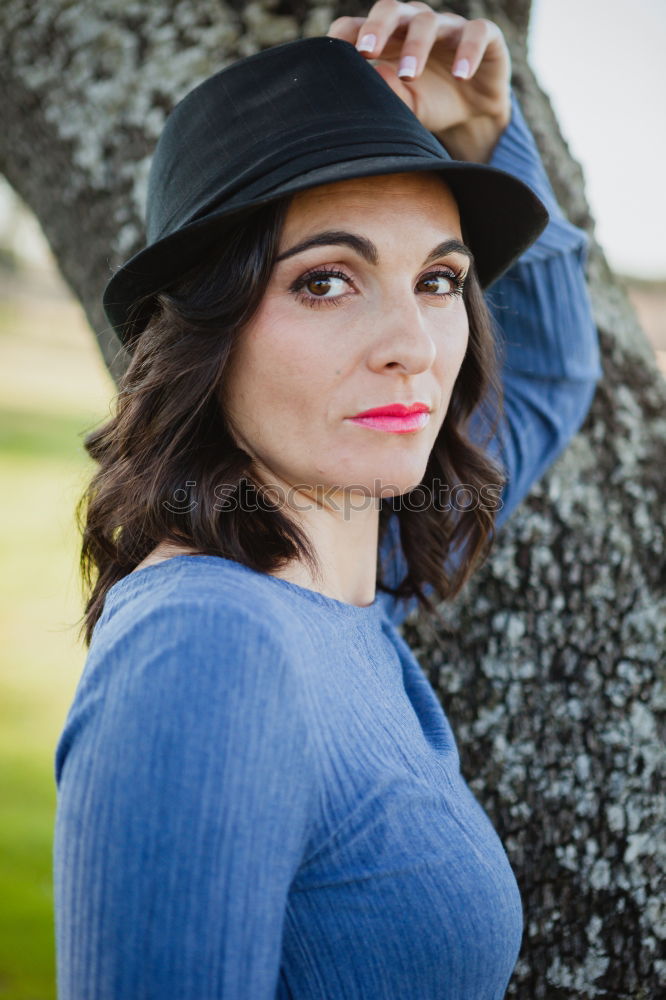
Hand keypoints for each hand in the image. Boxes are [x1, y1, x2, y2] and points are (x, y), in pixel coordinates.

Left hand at [326, 0, 511, 162]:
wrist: (473, 113)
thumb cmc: (431, 103)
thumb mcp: (408, 107)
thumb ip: (390, 95)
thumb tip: (374, 76)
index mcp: (387, 39)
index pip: (358, 26)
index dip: (345, 36)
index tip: (333, 59)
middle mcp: (414, 24)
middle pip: (390, 10)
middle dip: (376, 28)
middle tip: (366, 52)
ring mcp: (448, 26)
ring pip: (429, 22)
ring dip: (416, 47)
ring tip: (409, 76)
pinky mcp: (485, 35)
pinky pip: (477, 33)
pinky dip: (468, 52)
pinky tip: (460, 75)